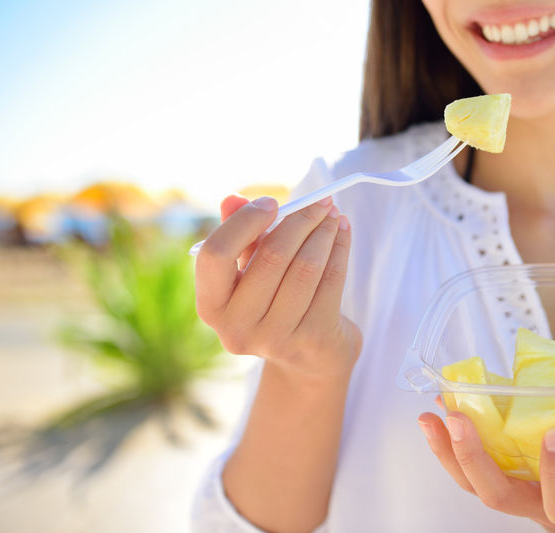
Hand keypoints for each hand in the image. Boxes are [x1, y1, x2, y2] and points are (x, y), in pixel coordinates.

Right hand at [194, 194, 360, 377]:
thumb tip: (232, 199)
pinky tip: (343, 232)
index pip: (215, 255)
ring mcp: (275, 338)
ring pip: (306, 267)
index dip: (245, 222)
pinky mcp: (312, 339)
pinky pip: (331, 280)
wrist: (309, 356)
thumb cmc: (274, 301)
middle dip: (300, 220)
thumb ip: (240, 236)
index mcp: (211, 306)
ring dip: (324, 232)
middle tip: (320, 201)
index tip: (272, 202)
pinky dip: (340, 248)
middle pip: (271, 257)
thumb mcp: (250, 271)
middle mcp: (236, 328)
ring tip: (333, 214)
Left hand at [417, 370, 554, 532]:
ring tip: (432, 414)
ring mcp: (521, 497)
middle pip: (496, 496)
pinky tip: (440, 413)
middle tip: (457, 417)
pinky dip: (451, 445)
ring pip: (475, 486)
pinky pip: (472, 472)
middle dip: (472, 457)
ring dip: (449, 451)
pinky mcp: (508, 482)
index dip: (554, 473)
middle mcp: (542, 507)